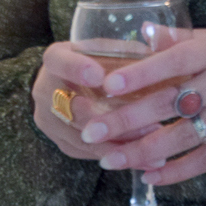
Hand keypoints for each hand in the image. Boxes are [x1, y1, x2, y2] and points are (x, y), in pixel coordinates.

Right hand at [31, 43, 163, 160]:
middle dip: (111, 119)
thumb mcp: (104, 48)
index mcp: (55, 59)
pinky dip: (116, 155)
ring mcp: (49, 120)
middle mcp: (46, 90)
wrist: (64, 82)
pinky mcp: (61, 142)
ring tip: (155, 145)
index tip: (99, 76)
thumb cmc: (93, 60)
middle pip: (73, 110)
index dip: (77, 69)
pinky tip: (144, 158)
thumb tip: (160, 46)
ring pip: (83, 137)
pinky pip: (88, 153)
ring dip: (120, 143)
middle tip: (147, 122)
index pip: (60, 62)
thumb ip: (126, 50)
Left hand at [76, 19, 205, 186]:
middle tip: (91, 132)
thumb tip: (147, 32)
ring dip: (144, 152)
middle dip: (127, 121)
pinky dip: (179, 170)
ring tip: (111, 160)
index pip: (175, 60)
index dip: (141, 74)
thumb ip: (188, 38)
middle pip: (170, 103)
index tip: (108, 86)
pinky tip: (152, 177)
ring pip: (184, 137)